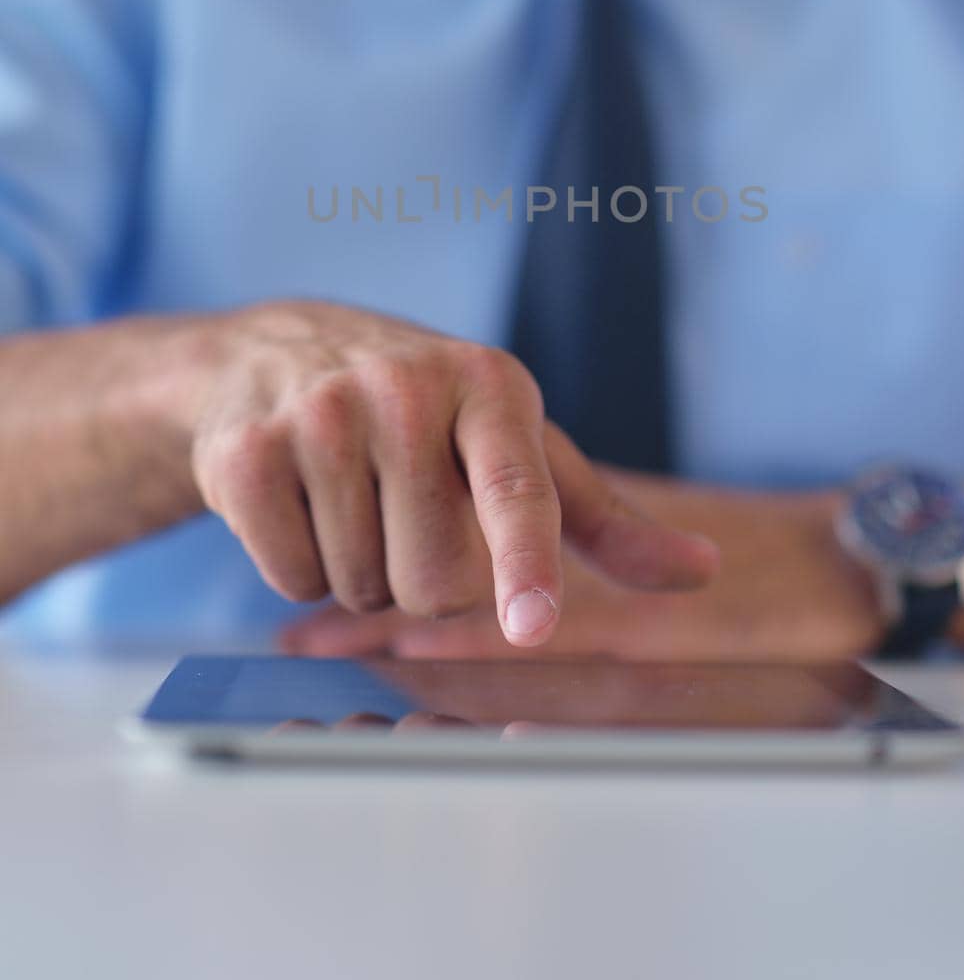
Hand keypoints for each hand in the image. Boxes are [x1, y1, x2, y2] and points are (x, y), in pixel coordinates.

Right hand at [189, 300, 717, 646]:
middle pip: (436, 579)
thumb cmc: (429, 417)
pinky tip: (298, 501)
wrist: (277, 355)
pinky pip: (288, 580)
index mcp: (492, 387)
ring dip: (361, 572)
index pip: (516, 492)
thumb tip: (703, 570)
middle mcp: (406, 389)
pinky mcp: (245, 452)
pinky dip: (297, 570)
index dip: (525, 566)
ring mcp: (319, 415)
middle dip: (426, 575)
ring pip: (361, 587)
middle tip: (406, 509)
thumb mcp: (521, 448)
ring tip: (351, 497)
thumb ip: (606, 520)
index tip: (532, 624)